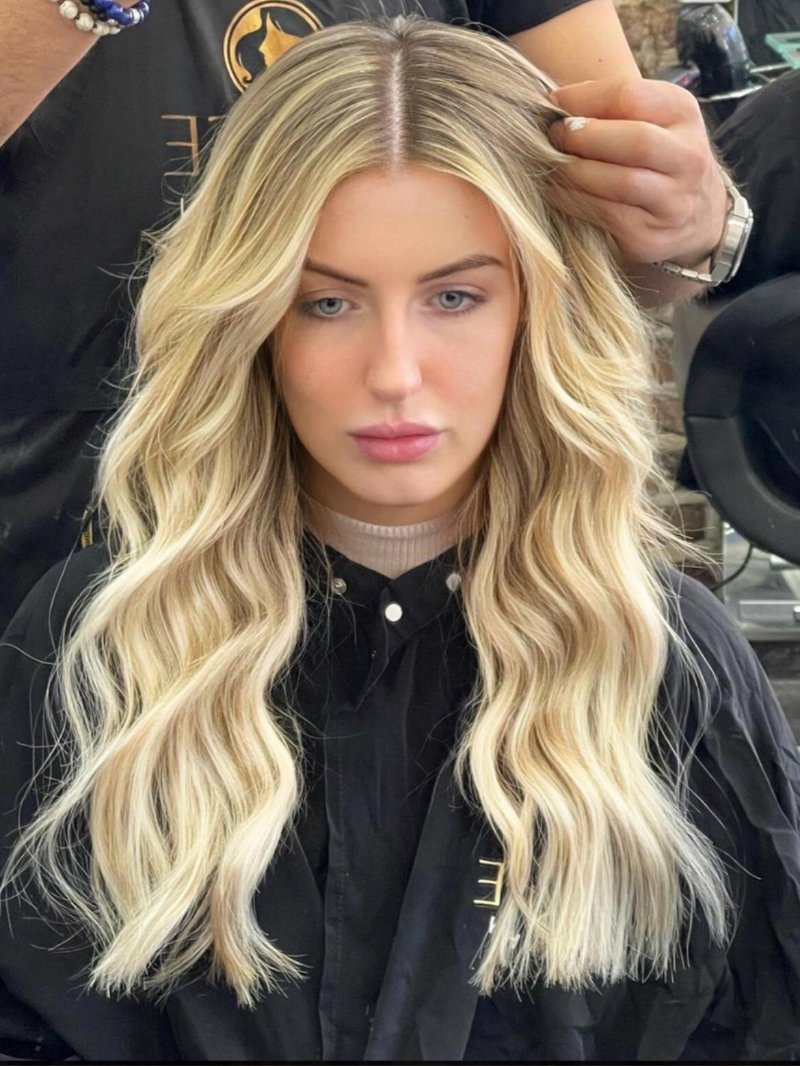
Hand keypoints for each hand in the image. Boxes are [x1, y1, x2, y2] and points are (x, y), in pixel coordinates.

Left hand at [548, 77, 727, 269]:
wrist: (696, 217)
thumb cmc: (657, 158)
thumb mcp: (651, 120)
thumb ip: (613, 107)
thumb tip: (557, 100)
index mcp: (683, 114)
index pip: (633, 96)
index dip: (586, 98)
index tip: (554, 100)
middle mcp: (687, 157)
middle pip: (636, 141)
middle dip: (585, 137)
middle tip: (555, 136)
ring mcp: (673, 201)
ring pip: (621, 182)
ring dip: (575, 171)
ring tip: (553, 163)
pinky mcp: (650, 236)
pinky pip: (606, 214)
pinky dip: (573, 200)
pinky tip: (555, 190)